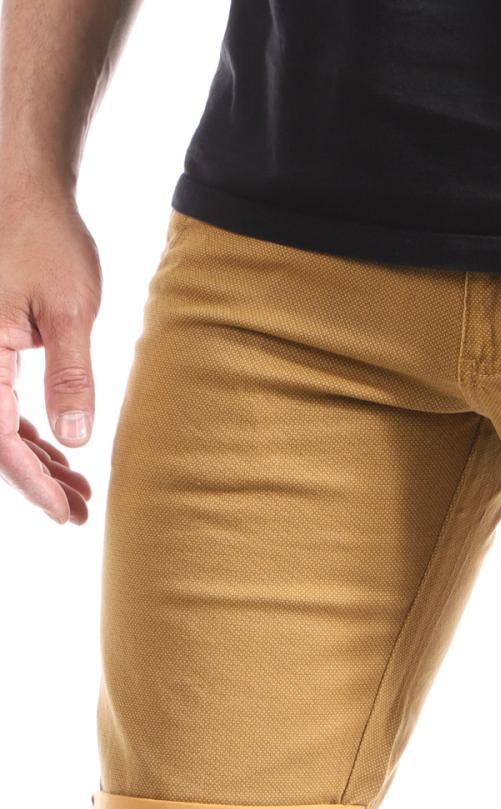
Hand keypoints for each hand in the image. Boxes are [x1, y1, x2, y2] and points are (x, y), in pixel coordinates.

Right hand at [0, 192, 99, 523]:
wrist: (21, 191)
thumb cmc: (44, 240)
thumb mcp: (69, 312)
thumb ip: (70, 377)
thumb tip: (75, 440)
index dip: (31, 483)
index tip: (65, 512)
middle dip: (36, 480)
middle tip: (79, 509)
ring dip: (36, 459)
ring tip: (77, 487)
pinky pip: (0, 401)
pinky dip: (29, 430)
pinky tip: (60, 449)